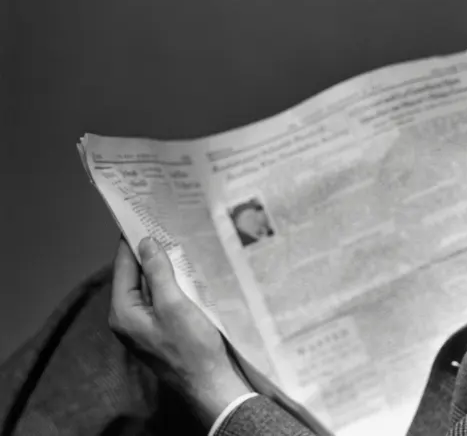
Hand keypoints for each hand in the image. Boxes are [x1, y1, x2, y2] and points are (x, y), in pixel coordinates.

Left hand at [109, 237, 251, 424]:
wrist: (210, 383)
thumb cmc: (191, 347)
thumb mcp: (174, 304)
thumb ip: (158, 272)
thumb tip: (146, 243)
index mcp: (123, 312)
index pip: (124, 266)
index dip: (133, 240)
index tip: (143, 215)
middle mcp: (129, 318)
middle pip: (135, 275)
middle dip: (150, 251)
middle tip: (166, 223)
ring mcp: (145, 326)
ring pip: (151, 286)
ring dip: (164, 267)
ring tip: (179, 241)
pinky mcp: (162, 330)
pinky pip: (162, 299)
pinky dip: (172, 283)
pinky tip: (188, 271)